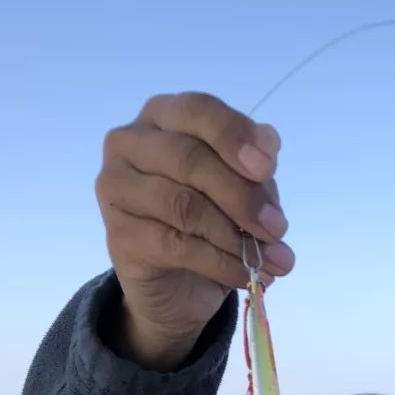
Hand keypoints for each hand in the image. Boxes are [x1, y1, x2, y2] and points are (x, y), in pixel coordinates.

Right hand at [95, 92, 293, 367]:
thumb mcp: (241, 189)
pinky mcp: (119, 235)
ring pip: (184, 206)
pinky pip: (176, 247)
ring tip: (268, 261)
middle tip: (278, 229)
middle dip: (243, 198)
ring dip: (235, 238)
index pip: (198, 111)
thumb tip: (269, 146)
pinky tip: (246, 275)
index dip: (235, 136)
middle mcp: (130, 143)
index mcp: (163, 116)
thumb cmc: (210, 219)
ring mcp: (116, 188)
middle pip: (190, 160)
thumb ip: (253, 168)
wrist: (177, 283)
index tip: (269, 168)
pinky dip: (220, 264)